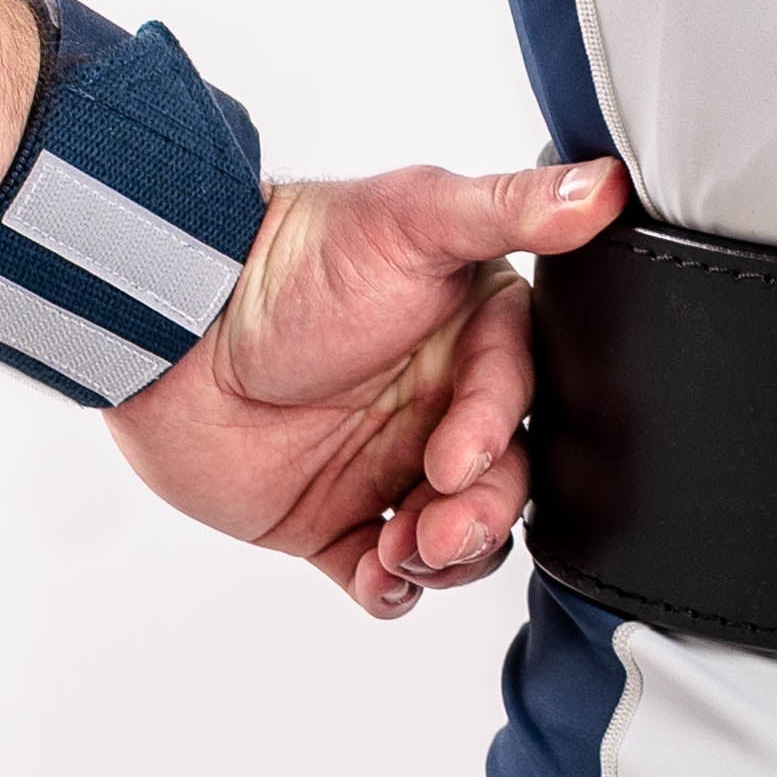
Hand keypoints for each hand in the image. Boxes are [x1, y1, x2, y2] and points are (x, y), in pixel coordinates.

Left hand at [108, 154, 628, 617]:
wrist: (169, 322)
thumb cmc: (290, 260)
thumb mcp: (411, 216)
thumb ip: (510, 208)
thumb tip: (606, 187)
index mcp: (471, 337)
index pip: (519, 401)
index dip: (495, 434)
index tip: (456, 455)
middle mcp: (438, 405)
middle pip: (500, 483)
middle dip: (481, 518)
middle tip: (438, 528)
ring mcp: (386, 466)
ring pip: (453, 538)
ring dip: (443, 559)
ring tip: (401, 552)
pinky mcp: (331, 521)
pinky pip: (382, 574)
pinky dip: (389, 589)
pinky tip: (377, 575)